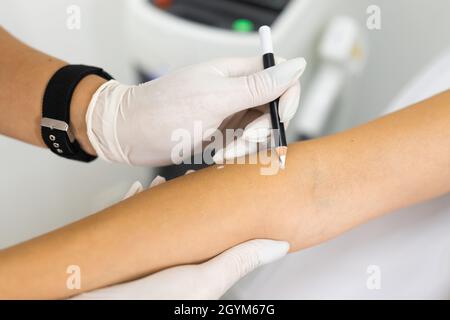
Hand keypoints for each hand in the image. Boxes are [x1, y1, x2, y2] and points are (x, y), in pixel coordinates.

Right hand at [72, 174, 288, 299]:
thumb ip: (238, 260)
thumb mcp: (203, 279)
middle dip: (187, 196)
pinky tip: (136, 192)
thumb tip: (277, 246)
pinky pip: (125, 220)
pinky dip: (131, 203)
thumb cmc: (150, 302)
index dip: (221, 209)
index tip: (226, 186)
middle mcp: (170, 261)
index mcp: (196, 270)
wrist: (95, 305)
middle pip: (183, 222)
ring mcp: (143, 255)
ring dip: (161, 197)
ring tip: (167, 181)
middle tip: (194, 175)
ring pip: (156, 218)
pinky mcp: (119, 251)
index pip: (215, 234)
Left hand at [86, 57, 305, 165]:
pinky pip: (243, 143)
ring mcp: (229, 112)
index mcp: (237, 72)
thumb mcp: (216, 98)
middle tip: (238, 142)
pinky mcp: (221, 132)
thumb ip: (259, 85)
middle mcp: (236, 90)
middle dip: (261, 130)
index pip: (281, 73)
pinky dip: (235, 153)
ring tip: (220, 152)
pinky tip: (215, 155)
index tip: (278, 117)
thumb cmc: (164, 110)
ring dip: (246, 146)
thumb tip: (296, 64)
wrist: (129, 134)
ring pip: (259, 130)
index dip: (287, 95)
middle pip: (273, 108)